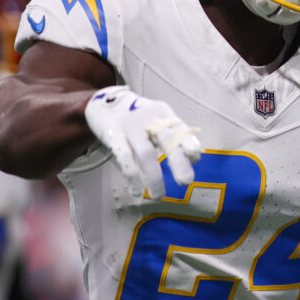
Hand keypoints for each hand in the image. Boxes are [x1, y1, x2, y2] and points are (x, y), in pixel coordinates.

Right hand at [84, 85, 201, 199]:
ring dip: (154, 177)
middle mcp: (148, 118)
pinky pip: (125, 158)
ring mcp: (130, 126)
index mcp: (162, 113)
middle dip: (178, 161)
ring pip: (145, 153)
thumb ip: (174, 136)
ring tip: (159, 196)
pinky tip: (137, 190)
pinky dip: (133, 176)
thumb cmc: (139, 118)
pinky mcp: (113, 136)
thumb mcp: (158, 121)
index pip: (180, 127)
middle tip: (186, 181)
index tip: (196, 156)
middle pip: (166, 139)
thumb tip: (194, 158)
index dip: (188, 141)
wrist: (104, 103)